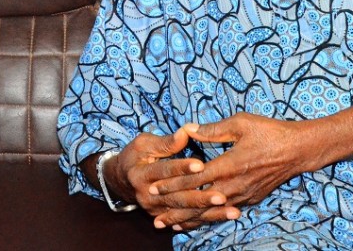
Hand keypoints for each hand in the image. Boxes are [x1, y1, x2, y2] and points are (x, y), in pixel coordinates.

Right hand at [107, 130, 237, 231]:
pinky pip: (187, 220)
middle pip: (177, 197)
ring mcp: (154, 209)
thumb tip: (186, 132)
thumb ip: (166, 142)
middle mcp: (147, 195)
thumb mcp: (144, 143)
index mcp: (140, 174)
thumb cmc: (135, 156)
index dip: (182, 167)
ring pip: (185, 212)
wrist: (120, 180)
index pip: (164, 171)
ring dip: (210, 213)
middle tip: (222, 195)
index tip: (201, 164)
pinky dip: (206, 219)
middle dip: (201, 197)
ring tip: (232, 211)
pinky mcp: (162, 216)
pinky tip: (223, 217)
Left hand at [148, 113, 306, 230]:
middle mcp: (235, 185)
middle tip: (155, 218)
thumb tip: (187, 129)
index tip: (154, 188)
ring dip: (190, 219)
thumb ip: (212, 129)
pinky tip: (197, 222)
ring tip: (170, 225)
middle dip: (176, 209)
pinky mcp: (251, 199)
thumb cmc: (270, 132)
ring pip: (212, 211)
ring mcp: (244, 195)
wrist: (299, 150)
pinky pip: (225, 212)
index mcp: (229, 165)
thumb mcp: (241, 123)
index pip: (194, 178)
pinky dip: (208, 218)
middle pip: (199, 201)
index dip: (173, 184)